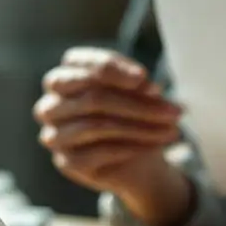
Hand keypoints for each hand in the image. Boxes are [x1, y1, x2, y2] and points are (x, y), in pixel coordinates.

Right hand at [34, 47, 192, 225]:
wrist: (134, 160)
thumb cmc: (132, 116)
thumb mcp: (139, 94)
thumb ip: (138, 86)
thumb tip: (146, 86)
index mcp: (64, 76)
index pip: (82, 63)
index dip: (114, 68)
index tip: (144, 77)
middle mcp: (51, 104)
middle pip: (92, 98)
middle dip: (137, 104)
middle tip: (174, 111)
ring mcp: (55, 135)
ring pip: (97, 125)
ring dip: (141, 127)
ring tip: (172, 130)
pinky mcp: (66, 162)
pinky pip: (99, 153)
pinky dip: (132, 148)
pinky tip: (155, 145)